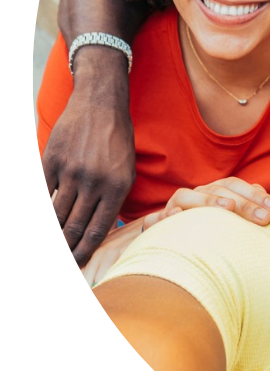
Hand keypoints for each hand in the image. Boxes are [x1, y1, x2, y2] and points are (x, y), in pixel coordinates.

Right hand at [43, 56, 134, 266]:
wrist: (100, 106)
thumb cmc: (117, 141)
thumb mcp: (127, 170)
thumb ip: (113, 199)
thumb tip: (97, 230)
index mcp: (118, 187)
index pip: (97, 229)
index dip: (84, 251)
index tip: (78, 264)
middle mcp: (94, 182)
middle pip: (74, 226)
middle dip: (66, 248)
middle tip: (65, 260)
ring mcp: (71, 172)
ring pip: (56, 214)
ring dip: (54, 232)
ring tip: (57, 242)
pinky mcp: (51, 161)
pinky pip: (43, 192)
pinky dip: (44, 207)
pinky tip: (47, 215)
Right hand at [142, 177, 269, 229]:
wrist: (168, 240)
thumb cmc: (208, 229)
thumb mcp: (230, 219)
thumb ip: (249, 208)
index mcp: (214, 190)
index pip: (236, 186)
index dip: (256, 195)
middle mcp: (196, 194)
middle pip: (219, 191)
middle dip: (244, 204)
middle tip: (264, 218)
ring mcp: (175, 207)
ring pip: (188, 197)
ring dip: (209, 200)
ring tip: (229, 207)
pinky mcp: (157, 223)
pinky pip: (158, 218)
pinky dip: (165, 216)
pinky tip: (178, 216)